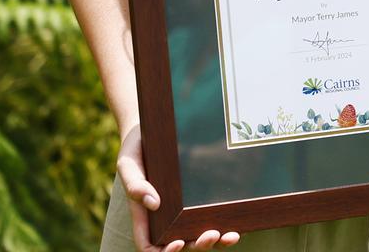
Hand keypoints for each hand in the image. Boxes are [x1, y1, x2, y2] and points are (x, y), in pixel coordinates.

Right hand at [117, 125, 240, 249]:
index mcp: (146, 216)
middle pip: (181, 244)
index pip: (151, 247)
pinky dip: (225, 223)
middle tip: (213, 234)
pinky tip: (240, 223)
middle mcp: (165, 217)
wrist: (154, 128)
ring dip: (216, 241)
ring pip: (198, 234)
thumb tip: (154, 204)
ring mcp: (183, 208)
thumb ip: (135, 184)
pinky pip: (210, 215)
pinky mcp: (197, 195)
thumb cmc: (136, 149)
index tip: (178, 242)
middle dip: (197, 245)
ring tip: (231, 235)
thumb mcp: (129, 164)